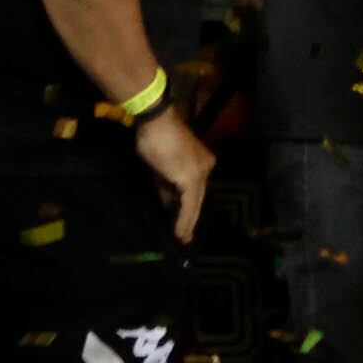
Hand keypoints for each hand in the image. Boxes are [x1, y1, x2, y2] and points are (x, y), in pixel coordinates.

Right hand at [134, 107, 213, 243]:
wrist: (156, 123)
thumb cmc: (157, 140)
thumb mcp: (163, 168)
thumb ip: (168, 186)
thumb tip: (169, 204)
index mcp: (202, 162)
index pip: (196, 191)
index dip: (189, 208)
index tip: (184, 224)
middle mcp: (206, 167)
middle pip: (198, 199)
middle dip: (191, 219)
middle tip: (185, 238)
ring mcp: (200, 173)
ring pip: (195, 203)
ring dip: (187, 223)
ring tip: (182, 239)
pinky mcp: (191, 180)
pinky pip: (189, 205)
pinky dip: (184, 220)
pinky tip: (180, 232)